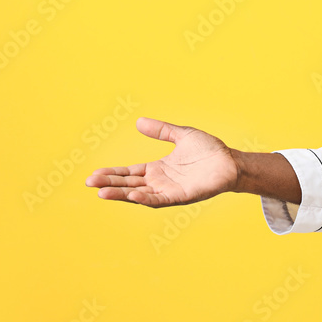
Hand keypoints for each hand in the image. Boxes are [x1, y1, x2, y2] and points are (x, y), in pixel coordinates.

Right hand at [86, 117, 238, 207]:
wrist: (231, 161)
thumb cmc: (209, 151)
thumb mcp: (181, 135)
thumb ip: (161, 130)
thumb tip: (139, 121)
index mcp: (158, 169)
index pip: (129, 173)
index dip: (112, 174)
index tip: (94, 174)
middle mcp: (160, 182)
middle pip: (129, 185)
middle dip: (110, 185)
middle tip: (90, 183)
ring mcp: (169, 191)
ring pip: (140, 195)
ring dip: (121, 195)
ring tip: (102, 193)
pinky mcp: (181, 197)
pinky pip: (160, 200)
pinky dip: (145, 199)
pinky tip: (132, 196)